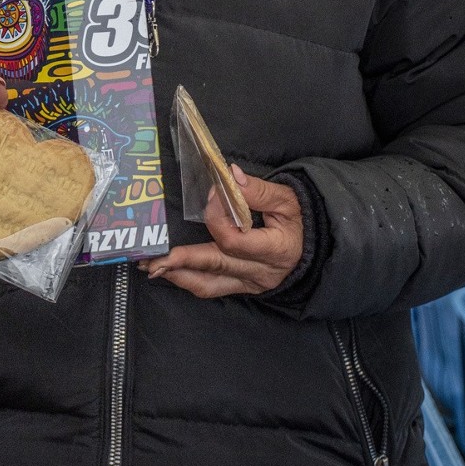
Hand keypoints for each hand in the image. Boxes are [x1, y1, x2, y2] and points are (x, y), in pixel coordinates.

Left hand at [139, 165, 302, 298]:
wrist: (314, 246)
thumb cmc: (301, 220)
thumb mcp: (287, 200)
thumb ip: (257, 190)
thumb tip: (230, 177)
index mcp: (275, 250)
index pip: (234, 240)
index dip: (217, 217)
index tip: (212, 195)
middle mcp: (260, 272)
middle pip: (215, 266)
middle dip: (181, 261)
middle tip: (151, 257)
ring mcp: (250, 284)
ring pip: (209, 285)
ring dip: (178, 275)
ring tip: (151, 266)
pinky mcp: (243, 287)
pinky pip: (213, 288)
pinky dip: (189, 280)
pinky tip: (170, 272)